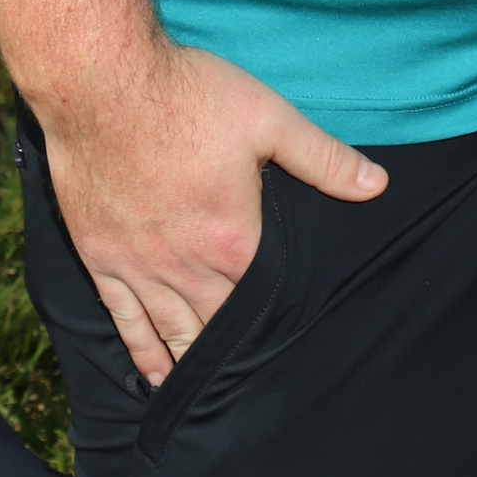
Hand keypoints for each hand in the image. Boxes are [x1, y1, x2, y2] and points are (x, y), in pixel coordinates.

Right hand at [38, 37, 385, 383]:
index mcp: (233, 239)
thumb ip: (323, 158)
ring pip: (170, 333)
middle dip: (237, 355)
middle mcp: (184, 266)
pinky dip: (141, 351)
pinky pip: (123, 320)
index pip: (263, 301)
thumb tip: (376, 186)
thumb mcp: (268, 117)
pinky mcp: (101, 257)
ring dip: (191, 364)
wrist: (103, 82)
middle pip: (216, 328)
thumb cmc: (188, 94)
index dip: (279, 325)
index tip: (296, 348)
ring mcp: (138, 266)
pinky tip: (154, 374)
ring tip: (210, 393)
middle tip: (258, 386)